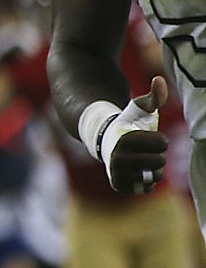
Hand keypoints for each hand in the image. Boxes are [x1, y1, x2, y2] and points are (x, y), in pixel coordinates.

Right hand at [86, 77, 169, 194]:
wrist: (103, 141)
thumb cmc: (126, 123)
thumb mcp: (138, 108)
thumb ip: (152, 96)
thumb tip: (158, 79)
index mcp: (125, 140)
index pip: (162, 144)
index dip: (160, 139)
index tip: (148, 135)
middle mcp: (119, 160)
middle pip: (160, 161)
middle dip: (157, 154)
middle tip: (146, 149)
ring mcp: (119, 174)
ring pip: (155, 177)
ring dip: (154, 168)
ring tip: (144, 160)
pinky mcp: (120, 185)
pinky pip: (146, 188)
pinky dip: (147, 181)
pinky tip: (140, 171)